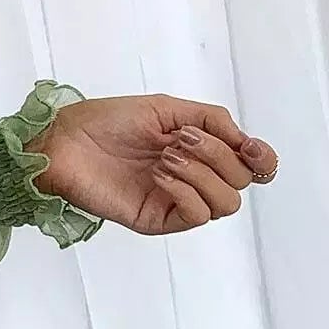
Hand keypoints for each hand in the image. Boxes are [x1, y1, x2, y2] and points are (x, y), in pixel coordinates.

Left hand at [28, 93, 278, 235]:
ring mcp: (175, 200)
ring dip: (203, 173)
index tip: (251, 147)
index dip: (263, 159)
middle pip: (241, 181)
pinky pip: (195, 215)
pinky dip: (187, 191)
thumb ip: (210, 120)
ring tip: (166, 157)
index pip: (250, 166)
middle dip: (218, 155)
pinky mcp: (156, 219)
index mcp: (198, 151)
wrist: (65, 140)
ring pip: (225, 203)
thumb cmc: (105, 122)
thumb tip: (244, 139)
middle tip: (179, 140)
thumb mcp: (165, 109)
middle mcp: (192, 178)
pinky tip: (161, 174)